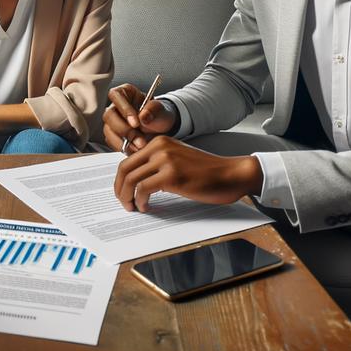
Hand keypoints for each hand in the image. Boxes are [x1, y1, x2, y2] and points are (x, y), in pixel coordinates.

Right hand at [103, 83, 176, 153]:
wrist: (161, 129)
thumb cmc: (159, 115)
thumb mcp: (161, 109)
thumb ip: (153, 110)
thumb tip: (143, 117)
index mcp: (125, 93)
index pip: (116, 95)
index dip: (124, 109)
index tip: (136, 123)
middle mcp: (115, 107)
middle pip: (109, 116)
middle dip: (124, 130)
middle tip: (140, 140)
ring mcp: (113, 122)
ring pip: (108, 131)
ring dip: (124, 142)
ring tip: (140, 147)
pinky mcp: (113, 136)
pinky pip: (112, 143)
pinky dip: (124, 148)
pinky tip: (136, 150)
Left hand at [112, 136, 263, 211]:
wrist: (231, 174)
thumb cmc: (207, 172)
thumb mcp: (178, 159)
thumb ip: (158, 164)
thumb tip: (136, 181)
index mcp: (160, 142)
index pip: (128, 160)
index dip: (121, 180)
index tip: (124, 193)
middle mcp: (160, 147)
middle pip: (124, 169)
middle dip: (119, 189)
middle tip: (124, 203)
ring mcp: (165, 160)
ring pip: (130, 179)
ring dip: (127, 197)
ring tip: (133, 208)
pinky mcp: (171, 175)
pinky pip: (143, 189)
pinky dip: (140, 201)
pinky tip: (146, 207)